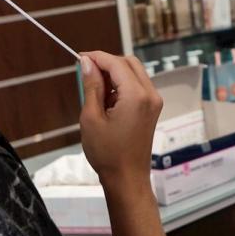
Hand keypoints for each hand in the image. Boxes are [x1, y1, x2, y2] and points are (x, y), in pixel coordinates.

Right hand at [79, 52, 162, 187]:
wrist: (127, 178)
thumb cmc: (107, 153)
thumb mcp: (91, 117)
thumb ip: (91, 86)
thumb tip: (87, 63)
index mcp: (136, 96)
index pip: (116, 63)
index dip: (97, 57)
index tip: (80, 58)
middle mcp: (150, 95)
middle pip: (129, 63)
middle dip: (107, 63)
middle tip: (86, 72)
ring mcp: (154, 102)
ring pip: (134, 73)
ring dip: (114, 74)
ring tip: (95, 91)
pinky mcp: (152, 109)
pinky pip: (138, 86)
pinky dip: (122, 85)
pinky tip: (107, 100)